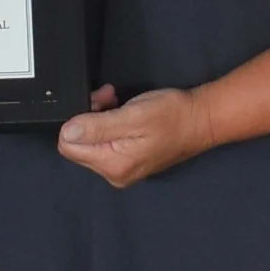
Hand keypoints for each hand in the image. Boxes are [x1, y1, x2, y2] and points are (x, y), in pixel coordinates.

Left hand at [56, 85, 213, 189]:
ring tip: (116, 100)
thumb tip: (67, 132)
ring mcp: (122, 170)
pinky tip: (121, 112)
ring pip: (92, 142)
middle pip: (79, 145)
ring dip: (98, 117)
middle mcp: (114, 173)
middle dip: (88, 117)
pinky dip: (108, 124)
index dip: (77, 120)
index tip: (99, 102)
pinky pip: (106, 143)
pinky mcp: (128, 162)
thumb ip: (97, 126)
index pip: (69, 146)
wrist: (202, 120)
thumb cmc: (173, 116)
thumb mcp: (133, 116)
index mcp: (113, 165)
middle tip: (110, 97)